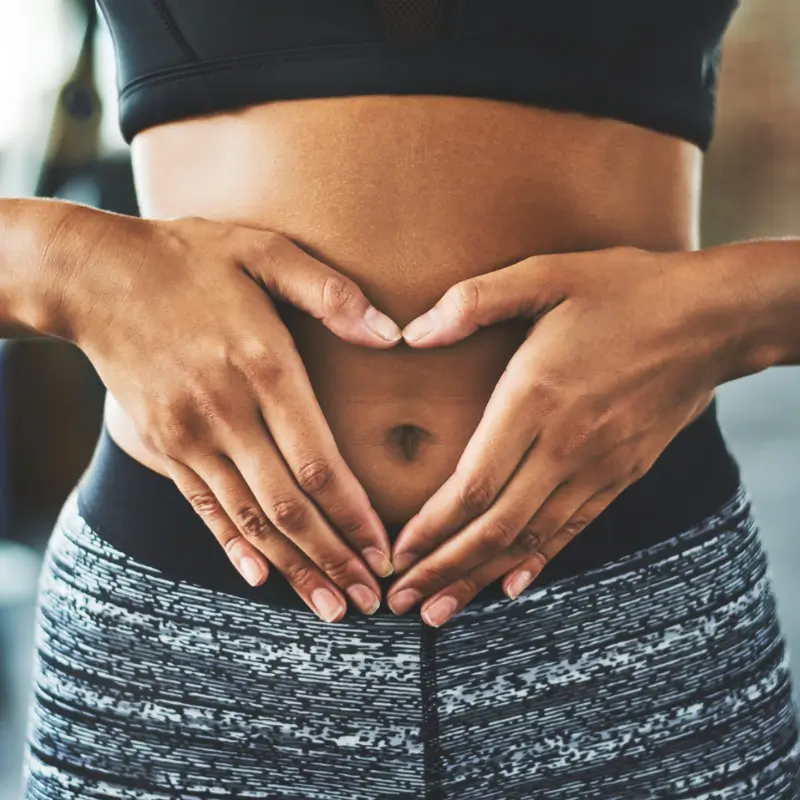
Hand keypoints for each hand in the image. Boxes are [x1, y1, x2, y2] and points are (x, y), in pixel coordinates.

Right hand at [58, 206, 402, 621]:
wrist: (94, 276)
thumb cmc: (190, 258)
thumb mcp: (262, 250)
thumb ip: (330, 293)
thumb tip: (393, 334)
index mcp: (264, 367)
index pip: (319, 464)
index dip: (355, 517)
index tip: (384, 554)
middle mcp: (227, 412)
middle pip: (288, 507)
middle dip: (333, 561)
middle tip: (370, 603)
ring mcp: (189, 435)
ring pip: (248, 519)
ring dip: (292, 568)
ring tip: (329, 609)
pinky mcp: (163, 444)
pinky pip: (203, 507)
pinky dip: (233, 546)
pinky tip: (261, 577)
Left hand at [386, 246, 739, 624]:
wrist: (711, 319)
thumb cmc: (625, 290)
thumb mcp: (548, 274)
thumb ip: (475, 301)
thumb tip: (412, 333)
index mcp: (536, 399)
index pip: (471, 485)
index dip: (429, 529)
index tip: (394, 555)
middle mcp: (564, 446)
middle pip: (493, 527)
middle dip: (441, 569)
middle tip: (401, 602)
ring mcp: (597, 467)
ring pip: (529, 539)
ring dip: (479, 578)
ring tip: (439, 611)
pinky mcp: (620, 474)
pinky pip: (572, 529)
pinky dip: (536, 560)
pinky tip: (510, 584)